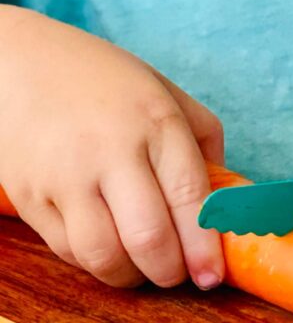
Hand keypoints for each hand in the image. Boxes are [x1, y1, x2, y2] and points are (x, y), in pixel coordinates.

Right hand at [0, 5, 224, 289]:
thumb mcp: (162, 87)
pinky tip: (108, 244)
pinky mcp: (32, 197)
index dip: (205, 245)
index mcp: (154, 119)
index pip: (188, 194)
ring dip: (132, 275)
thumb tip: (223, 189)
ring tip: (143, 265)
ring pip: (105, 256)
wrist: (23, 63)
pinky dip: (95, 260)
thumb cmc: (101, 75)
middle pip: (148, 237)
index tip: (212, 274)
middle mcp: (111, 148)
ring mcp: (67, 176)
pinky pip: (70, 251)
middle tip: (179, 273)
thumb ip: (201, 133)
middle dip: (171, 270)